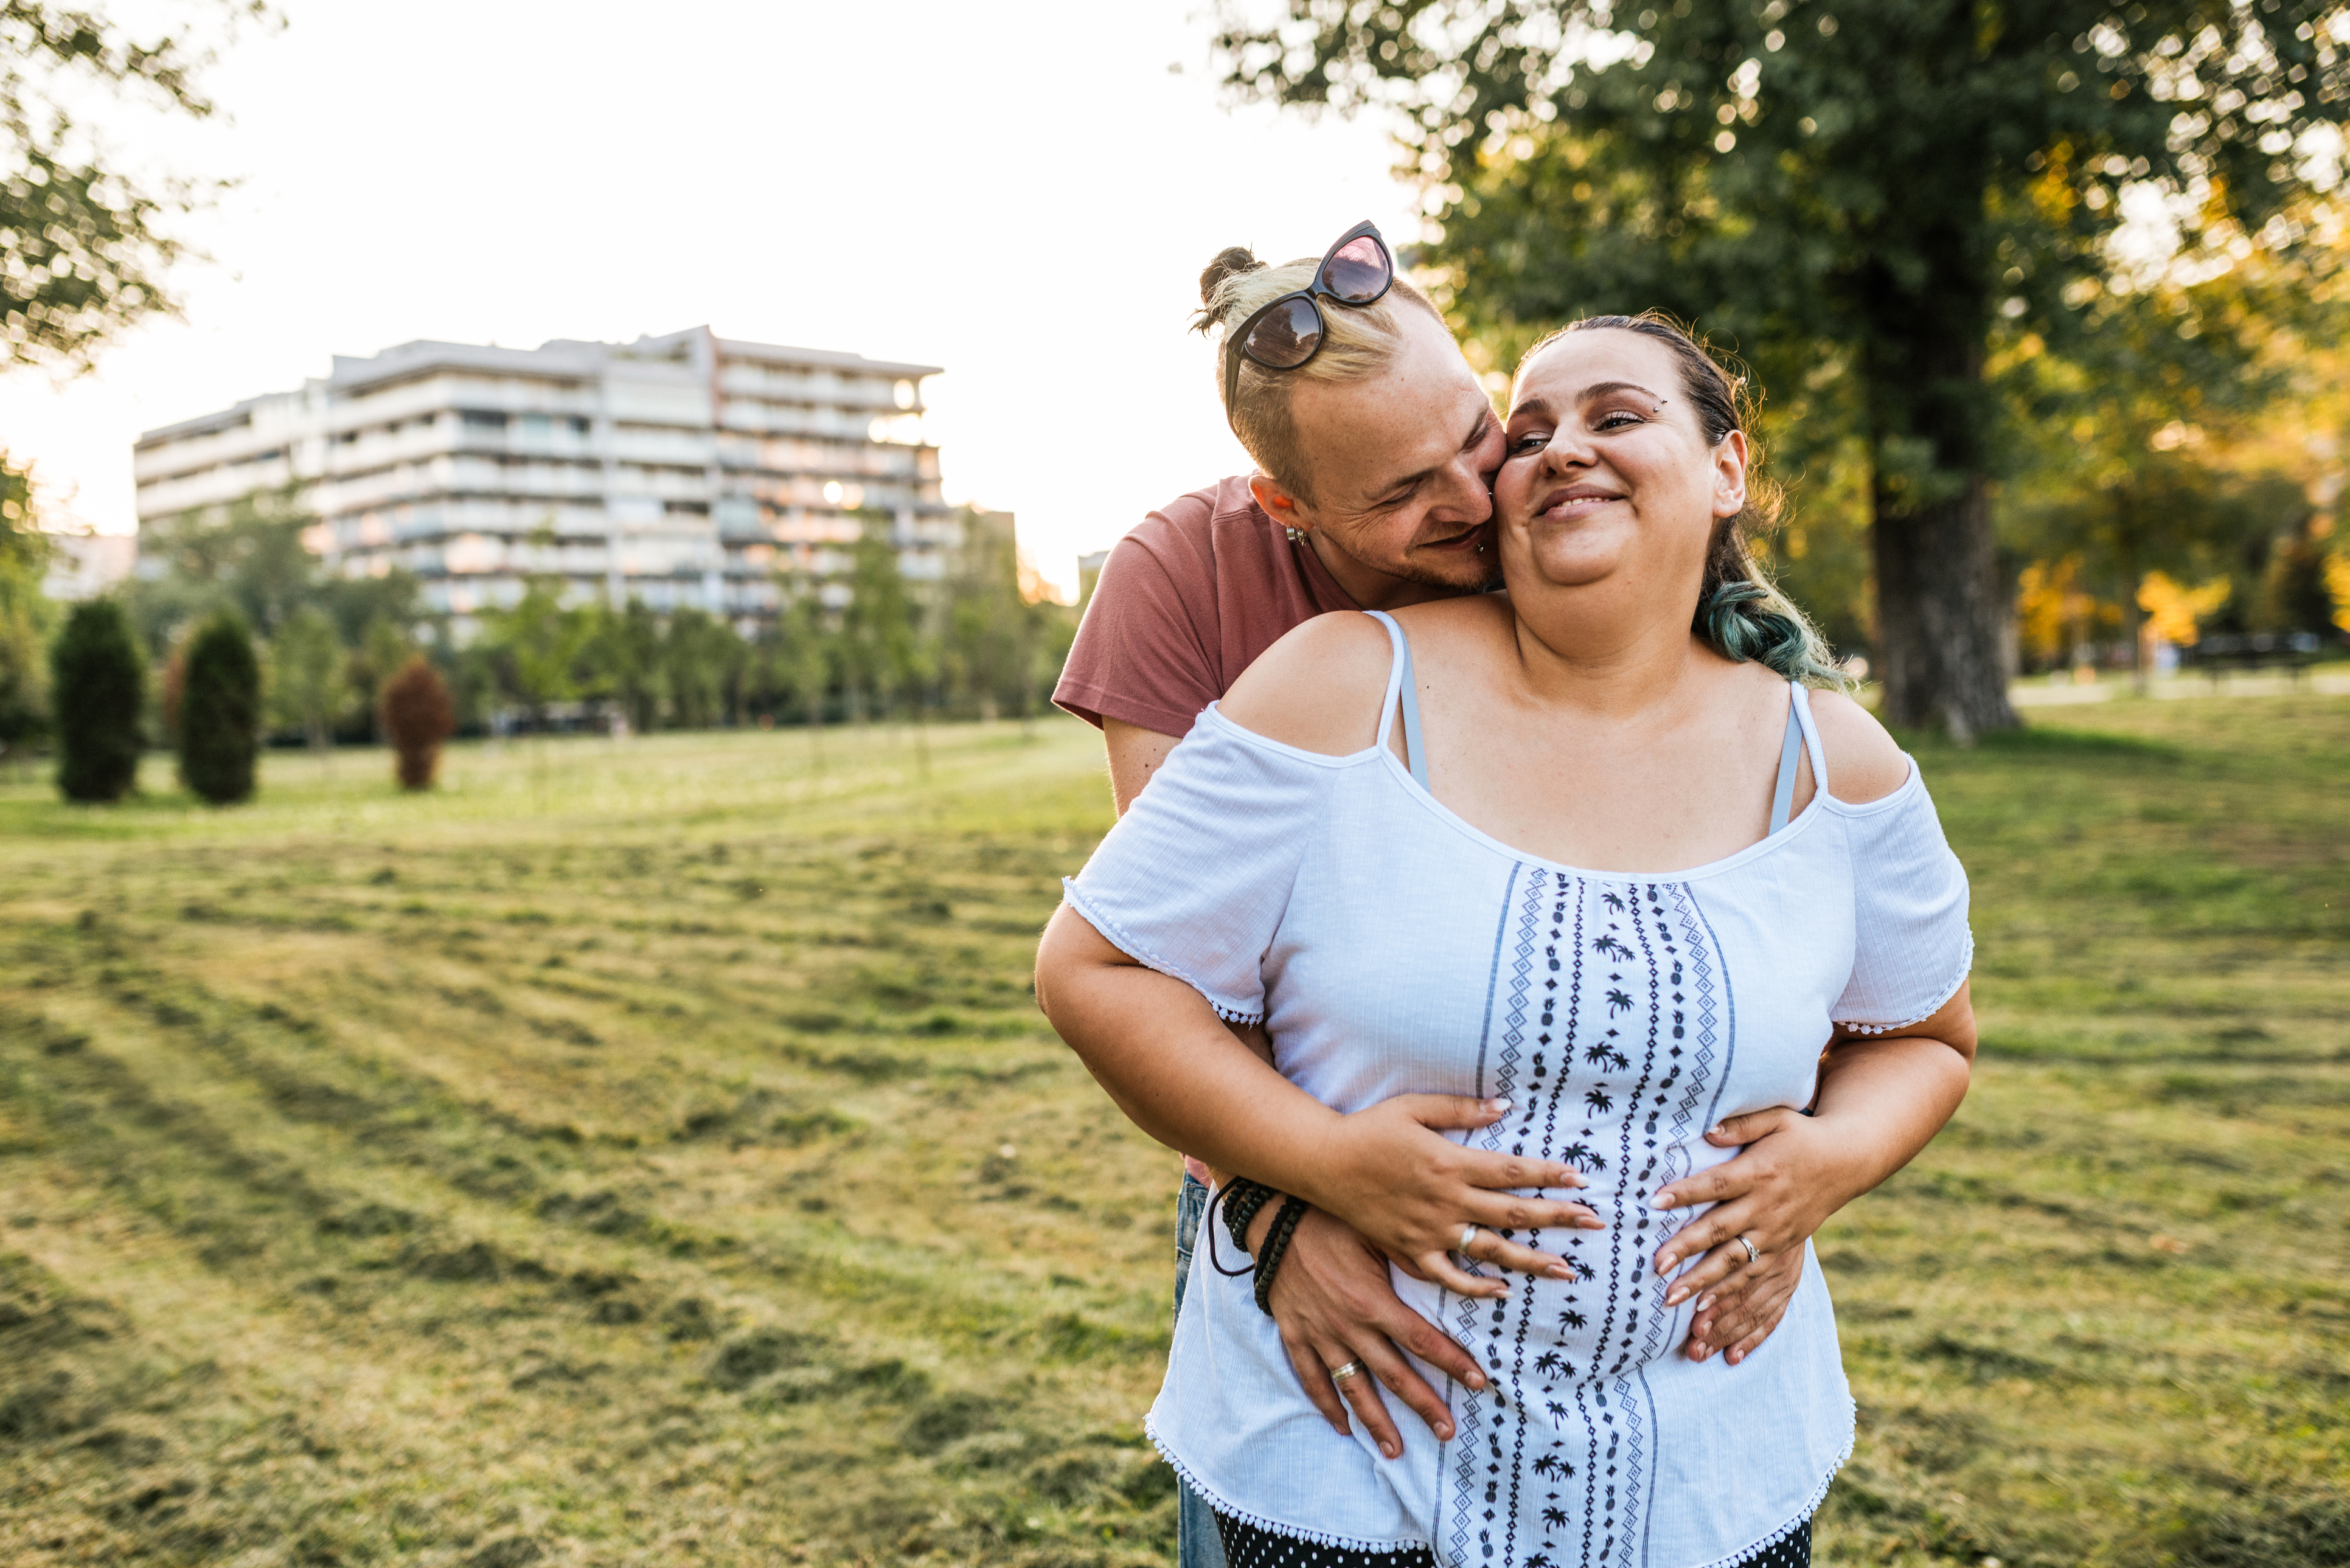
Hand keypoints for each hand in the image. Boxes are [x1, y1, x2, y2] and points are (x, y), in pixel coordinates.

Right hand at [1261, 1208, 1487, 1458]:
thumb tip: (1453, 1270)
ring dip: (1375, 1421)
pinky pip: (1311, 1378)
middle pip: (1394, 1375)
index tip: (1478, 1382)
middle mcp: (1349, 1327)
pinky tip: (1341, 1426)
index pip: (1422, 1340)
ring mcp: (1320, 1335)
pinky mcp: (1295, 1335)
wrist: (1273, 1220)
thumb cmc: (1330, 1220)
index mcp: (1373, 1302)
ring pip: (1353, 1387)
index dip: (1453, 1362)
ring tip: (1395, 1450)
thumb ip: (1413, 1257)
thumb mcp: (1376, 1232)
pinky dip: (1326, 1404)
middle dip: (1424, 1405)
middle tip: (1447, 1432)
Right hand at [1304, 1094, 1603, 1298]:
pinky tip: (1503, 1292)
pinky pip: (1449, 1276)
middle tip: (1595, 1222)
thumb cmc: (1368, 1129)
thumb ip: (1461, 1109)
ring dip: (1531, 1260)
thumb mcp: (1413, 1107)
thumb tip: (1505, 1106)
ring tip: (1566, 1270)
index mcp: (1449, 1161)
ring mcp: (1429, 1230)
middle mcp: (1445, 1199)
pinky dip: (1476, 1287)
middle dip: (1557, 1217)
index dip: (1548, 1174)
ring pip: (1490, 1250)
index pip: (1511, 1170)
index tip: (1580, 1179)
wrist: (1322, 1163)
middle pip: (1512, 1212)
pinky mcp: (1409, 1250)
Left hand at [1647, 1107, 1856, 1344]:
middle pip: (1720, 1230)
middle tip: (1656, 1265)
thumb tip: (1708, 1131)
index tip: (1654, 1201)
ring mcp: (1775, 1233)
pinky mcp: (1783, 1250)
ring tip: (1672, 1298)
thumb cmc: (1801, 1136)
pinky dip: (1731, 1295)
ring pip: (1735, 1262)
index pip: (1716, 1184)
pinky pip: (1755, 1278)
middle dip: (1686, 1248)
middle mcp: (1765, 1207)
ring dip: (1703, 1281)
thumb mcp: (1776, 1119)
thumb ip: (1741, 1125)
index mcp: (1759, 1172)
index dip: (1686, 1193)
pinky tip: (1706, 1309)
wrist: (1846, 1162)